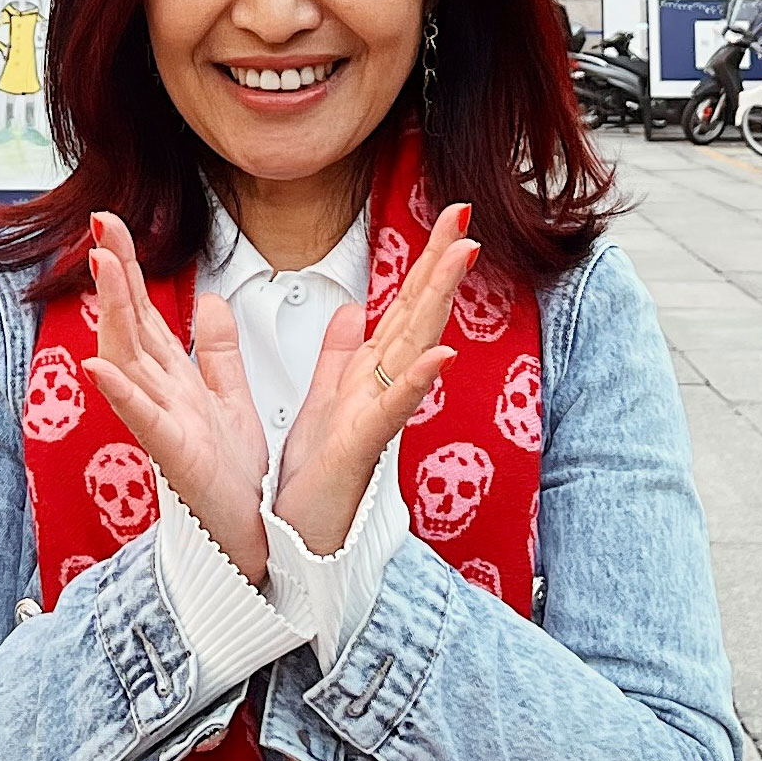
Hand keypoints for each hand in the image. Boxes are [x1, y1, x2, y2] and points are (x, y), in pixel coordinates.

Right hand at [77, 212, 273, 584]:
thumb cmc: (234, 480)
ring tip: (101, 267)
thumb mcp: (231, 400)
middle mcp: (162, 397)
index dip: (129, 267)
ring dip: (113, 313)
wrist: (252, 542)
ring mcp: (163, 425)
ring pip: (128, 360)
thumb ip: (217, 352)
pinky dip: (120, 393)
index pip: (147, 312)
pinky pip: (143, 421)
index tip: (111, 223)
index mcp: (176, 381)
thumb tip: (209, 302)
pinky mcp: (175, 456)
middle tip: (100, 224)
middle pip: (130, 324)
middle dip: (114, 274)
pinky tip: (99, 367)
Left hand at [272, 203, 476, 554]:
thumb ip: (339, 357)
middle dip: (439, 265)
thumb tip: (353, 312)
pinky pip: (391, 411)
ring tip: (460, 257)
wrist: (297, 545)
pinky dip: (417, 382)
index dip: (424, 261)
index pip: (403, 306)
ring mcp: (376, 419)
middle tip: (464, 217)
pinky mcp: (360, 449)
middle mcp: (380, 392)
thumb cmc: (313, 483)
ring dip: (437, 304)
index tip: (449, 215)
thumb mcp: (323, 404)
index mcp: (369, 376)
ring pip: (414, 350)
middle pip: (417, 316)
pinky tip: (439, 355)